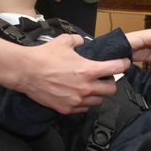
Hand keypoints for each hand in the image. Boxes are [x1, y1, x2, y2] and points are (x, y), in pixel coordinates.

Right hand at [0, 34, 131, 113]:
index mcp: (89, 70)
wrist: (26, 71)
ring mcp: (77, 100)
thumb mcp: (65, 41)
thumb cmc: (45, 56)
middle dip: (110, 82)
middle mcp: (86, 87)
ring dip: (98, 94)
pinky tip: (79, 95)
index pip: (116, 68)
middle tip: (105, 77)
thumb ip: (79, 41)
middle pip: (111, 89)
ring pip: (98, 101)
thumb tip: (83, 42)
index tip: (124, 63)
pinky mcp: (67, 109)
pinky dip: (85, 102)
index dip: (123, 64)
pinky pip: (84, 108)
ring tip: (91, 87)